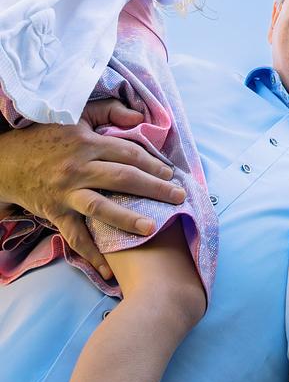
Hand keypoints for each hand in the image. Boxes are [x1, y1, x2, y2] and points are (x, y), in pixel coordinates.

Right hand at [0, 103, 185, 280]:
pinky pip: (76, 236)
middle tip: (178, 198)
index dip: (152, 163)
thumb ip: (110, 111)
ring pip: (101, 207)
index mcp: (87, 143)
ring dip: (128, 219)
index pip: (128, 153)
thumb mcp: (77, 114)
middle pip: (123, 179)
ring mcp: (67, 193)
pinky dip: (92, 254)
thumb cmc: (47, 136)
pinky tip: (110, 269)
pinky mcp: (56, 213)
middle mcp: (78, 169)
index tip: (171, 173)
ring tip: (152, 228)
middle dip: (154, 189)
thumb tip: (140, 119)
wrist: (8, 161)